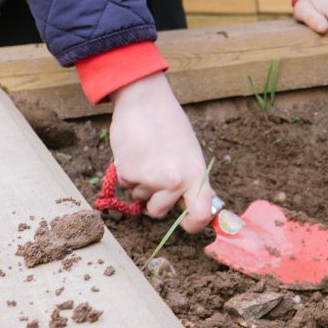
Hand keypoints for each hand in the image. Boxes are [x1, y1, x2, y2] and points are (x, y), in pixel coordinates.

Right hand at [108, 72, 217, 226]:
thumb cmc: (168, 124)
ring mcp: (152, 180)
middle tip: (155, 174)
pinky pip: (126, 186)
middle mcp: (176, 182)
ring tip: (146, 155)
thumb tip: (201, 207)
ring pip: (140, 198)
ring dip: (140, 183)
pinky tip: (134, 152)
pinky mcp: (130, 174)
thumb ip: (192, 180)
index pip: (201, 214)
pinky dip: (127, 173)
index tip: (185, 225)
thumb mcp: (190, 153)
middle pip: (160, 212)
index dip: (193, 225)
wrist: (144, 101)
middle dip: (154, 200)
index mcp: (196, 175)